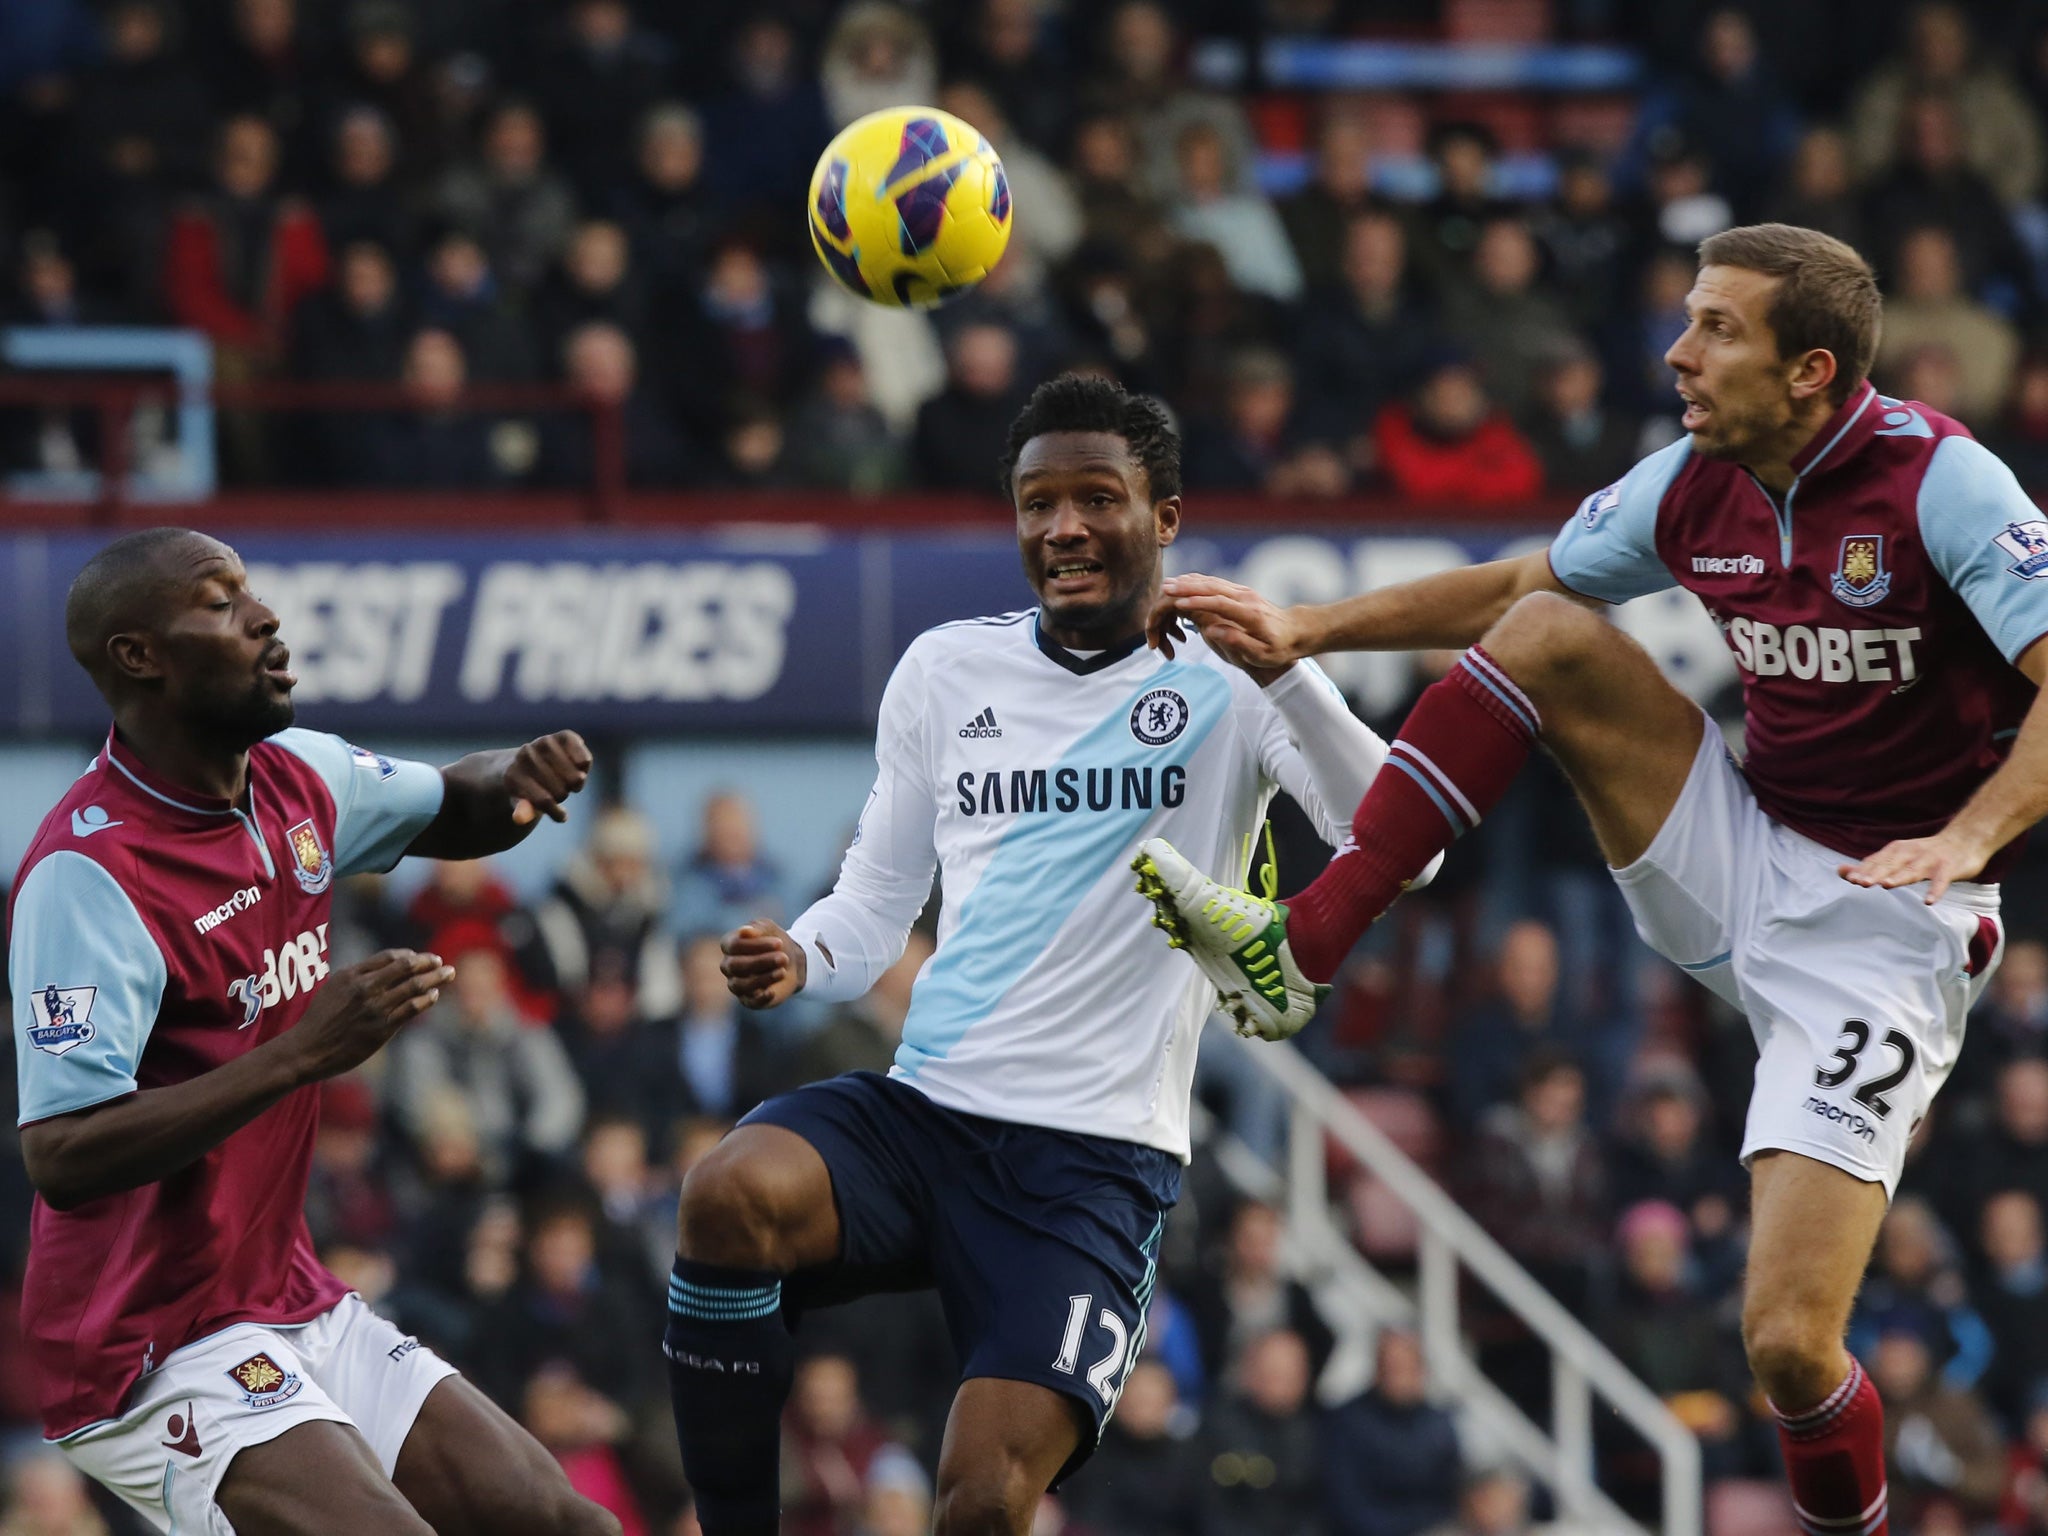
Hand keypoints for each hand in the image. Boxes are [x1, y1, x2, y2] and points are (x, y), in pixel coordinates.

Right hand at [283, 950, 453, 1082]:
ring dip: (436, 978)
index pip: (389, 956)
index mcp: (351, 975)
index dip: (409, 955)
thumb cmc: (320, 1020)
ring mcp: (375, 1007)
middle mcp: (365, 988)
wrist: (307, 1050)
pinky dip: (427, 999)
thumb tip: (384, 969)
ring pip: (414, 986)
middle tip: (440, 961)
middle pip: (406, 967)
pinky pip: (412, 1008)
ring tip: (449, 973)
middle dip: (428, 962)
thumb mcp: (333, 988)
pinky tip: (435, 995)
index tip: (420, 957)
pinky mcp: (382, 1028)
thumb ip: (358, 977)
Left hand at [507, 731, 593, 824]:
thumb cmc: (526, 787)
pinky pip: (585, 761)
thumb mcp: (522, 801)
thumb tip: (521, 819)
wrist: (528, 759)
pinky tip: (577, 768)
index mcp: (512, 776)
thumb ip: (523, 810)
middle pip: (560, 792)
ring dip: (576, 785)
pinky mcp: (565, 736)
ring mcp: (544, 743)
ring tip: (567, 782)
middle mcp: (526, 755)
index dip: (556, 813)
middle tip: (558, 792)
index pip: (544, 802)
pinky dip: (585, 768)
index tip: (561, 816)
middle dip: (562, 796)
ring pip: (576, 778)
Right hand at [722, 921, 806, 1009]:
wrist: (792, 962)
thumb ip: (757, 928)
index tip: (779, 942)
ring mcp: (736, 984)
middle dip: (761, 961)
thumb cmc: (775, 943)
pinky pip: (750, 1002)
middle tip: (783, 957)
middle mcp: (728, 966)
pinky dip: (760, 998)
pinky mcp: (749, 1000)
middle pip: (735, 965)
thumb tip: (744, 931)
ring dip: (764, 978)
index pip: (734, 946)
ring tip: (783, 971)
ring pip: (741, 984)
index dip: (756, 945)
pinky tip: (772, 991)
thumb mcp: (770, 929)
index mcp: (729, 946)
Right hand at [1148, 574, 1305, 675]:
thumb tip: (1212, 631)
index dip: (1197, 602)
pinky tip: (1183, 587)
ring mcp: (1243, 592)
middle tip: (1164, 590)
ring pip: (1211, 582)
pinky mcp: (1240, 592)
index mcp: (1250, 614)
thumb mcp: (1262, 655)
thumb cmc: (1280, 649)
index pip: (1219, 603)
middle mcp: (1245, 598)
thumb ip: (1238, 642)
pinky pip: (1214, 583)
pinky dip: (1197, 583)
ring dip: (1188, 583)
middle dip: (1186, 588)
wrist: (1297, 632)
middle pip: (1211, 587)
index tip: (1177, 604)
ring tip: (1167, 587)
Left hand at [1838, 829, 1991, 902]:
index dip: (1864, 869)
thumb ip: (1871, 866)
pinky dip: (1935, 890)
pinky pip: (1942, 881)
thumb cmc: (1926, 853)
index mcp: (1897, 851)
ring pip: (1913, 870)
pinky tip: (1928, 901)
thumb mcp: (1897, 857)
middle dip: (1875, 873)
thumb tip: (1840, 871)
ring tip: (1886, 885)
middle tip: (1859, 882)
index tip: (1848, 878)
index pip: (1876, 861)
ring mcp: (1930, 860)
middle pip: (1891, 865)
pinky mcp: (1949, 868)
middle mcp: (1911, 853)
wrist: (1966, 839)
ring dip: (1899, 877)